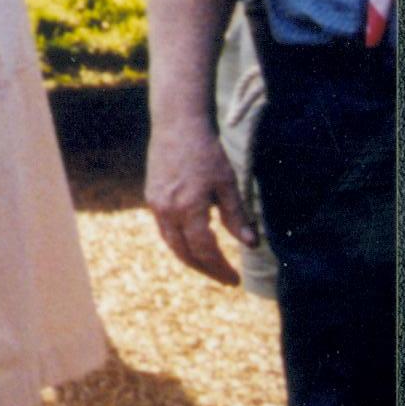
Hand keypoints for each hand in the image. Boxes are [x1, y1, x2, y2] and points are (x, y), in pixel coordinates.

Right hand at [145, 122, 253, 286]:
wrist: (177, 125)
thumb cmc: (206, 152)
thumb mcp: (227, 183)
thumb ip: (237, 216)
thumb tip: (252, 244)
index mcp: (188, 208)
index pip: (204, 250)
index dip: (221, 268)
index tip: (235, 280)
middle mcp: (167, 210)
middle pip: (184, 253)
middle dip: (206, 269)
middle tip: (225, 278)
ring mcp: (156, 205)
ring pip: (171, 243)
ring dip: (191, 258)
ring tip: (210, 265)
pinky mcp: (152, 197)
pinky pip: (165, 229)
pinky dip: (180, 242)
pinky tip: (194, 242)